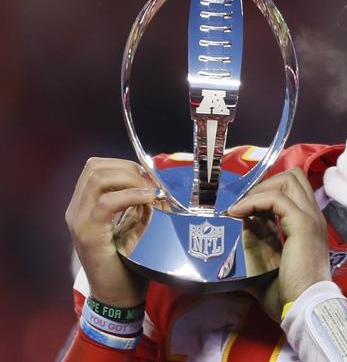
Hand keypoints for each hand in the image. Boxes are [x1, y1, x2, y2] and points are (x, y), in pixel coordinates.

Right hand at [65, 157, 154, 306]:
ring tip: (149, 192)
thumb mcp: (134, 225)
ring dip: (129, 179)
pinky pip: (106, 202)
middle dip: (128, 168)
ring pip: (97, 179)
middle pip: (94, 167)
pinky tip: (146, 200)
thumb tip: (157, 183)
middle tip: (150, 183)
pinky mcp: (88, 234)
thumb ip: (139, 204)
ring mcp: (79, 221)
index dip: (124, 164)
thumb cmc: (127, 261)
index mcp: (84, 205)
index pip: (96, 167)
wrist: (117, 296)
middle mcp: (76, 210)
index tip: (148, 176)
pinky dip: (130, 196)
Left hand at [227, 167, 330, 320]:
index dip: (267, 191)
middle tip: (243, 203)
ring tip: (240, 207)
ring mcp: (310, 217)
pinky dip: (253, 201)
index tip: (244, 205)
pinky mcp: (302, 224)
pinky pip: (275, 199)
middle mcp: (313, 215)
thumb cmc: (289, 295)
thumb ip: (255, 251)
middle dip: (264, 183)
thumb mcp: (266, 267)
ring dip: (259, 189)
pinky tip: (237, 213)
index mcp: (307, 224)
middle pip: (293, 176)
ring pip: (287, 179)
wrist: (305, 308)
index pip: (292, 190)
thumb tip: (231, 248)